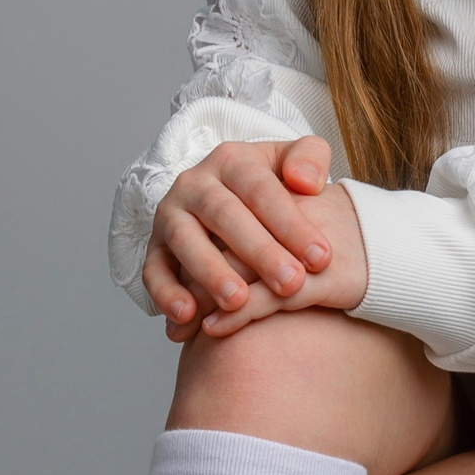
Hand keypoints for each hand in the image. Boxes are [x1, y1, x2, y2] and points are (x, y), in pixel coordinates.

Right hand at [142, 139, 365, 342]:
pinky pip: (153, 270)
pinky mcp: (154, 248)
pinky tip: (187, 316)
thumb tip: (307, 181)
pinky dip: (166, 293)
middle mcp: (195, 184)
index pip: (261, 189)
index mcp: (232, 161)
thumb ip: (310, 158)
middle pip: (225, 214)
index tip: (321, 258)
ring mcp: (170, 216)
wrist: (230, 205)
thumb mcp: (293, 162)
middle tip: (291, 284)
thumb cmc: (273, 190)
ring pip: (185, 241)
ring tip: (239, 302)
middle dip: (259, 252)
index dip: (291, 224)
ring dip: (210, 272)